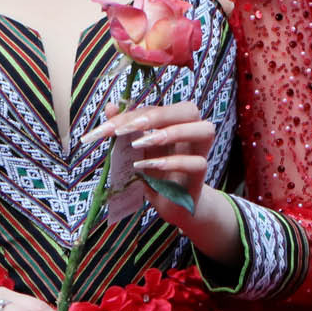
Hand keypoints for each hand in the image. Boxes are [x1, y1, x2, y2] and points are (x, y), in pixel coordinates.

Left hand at [85, 101, 214, 222]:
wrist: (171, 204)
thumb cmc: (154, 172)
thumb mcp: (135, 151)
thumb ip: (124, 128)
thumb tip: (111, 106)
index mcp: (176, 122)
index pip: (157, 110)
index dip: (131, 115)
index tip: (106, 129)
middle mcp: (193, 132)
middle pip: (189, 110)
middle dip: (158, 115)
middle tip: (126, 129)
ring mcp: (200, 152)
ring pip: (204, 130)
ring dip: (172, 133)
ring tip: (138, 144)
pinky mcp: (201, 175)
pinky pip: (197, 162)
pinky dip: (174, 162)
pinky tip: (149, 166)